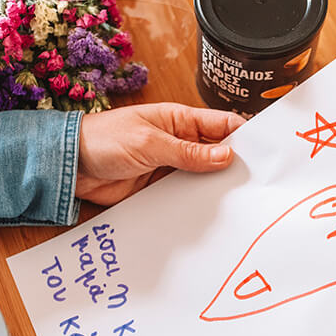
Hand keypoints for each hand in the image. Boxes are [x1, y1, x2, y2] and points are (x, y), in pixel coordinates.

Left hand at [75, 102, 243, 204]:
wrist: (70, 166)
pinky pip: (184, 196)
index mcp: (180, 120)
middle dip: (234, 167)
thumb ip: (189, 152)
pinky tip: (207, 214)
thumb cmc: (104, 140)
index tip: (265, 153)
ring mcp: (171, 167)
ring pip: (204, 178)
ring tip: (237, 204)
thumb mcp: (150, 143)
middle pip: (218, 154)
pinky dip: (195, 204)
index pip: (223, 125)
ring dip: (215, 188)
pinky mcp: (159, 189)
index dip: (245, 137)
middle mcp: (180, 142)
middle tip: (256, 185)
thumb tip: (226, 155)